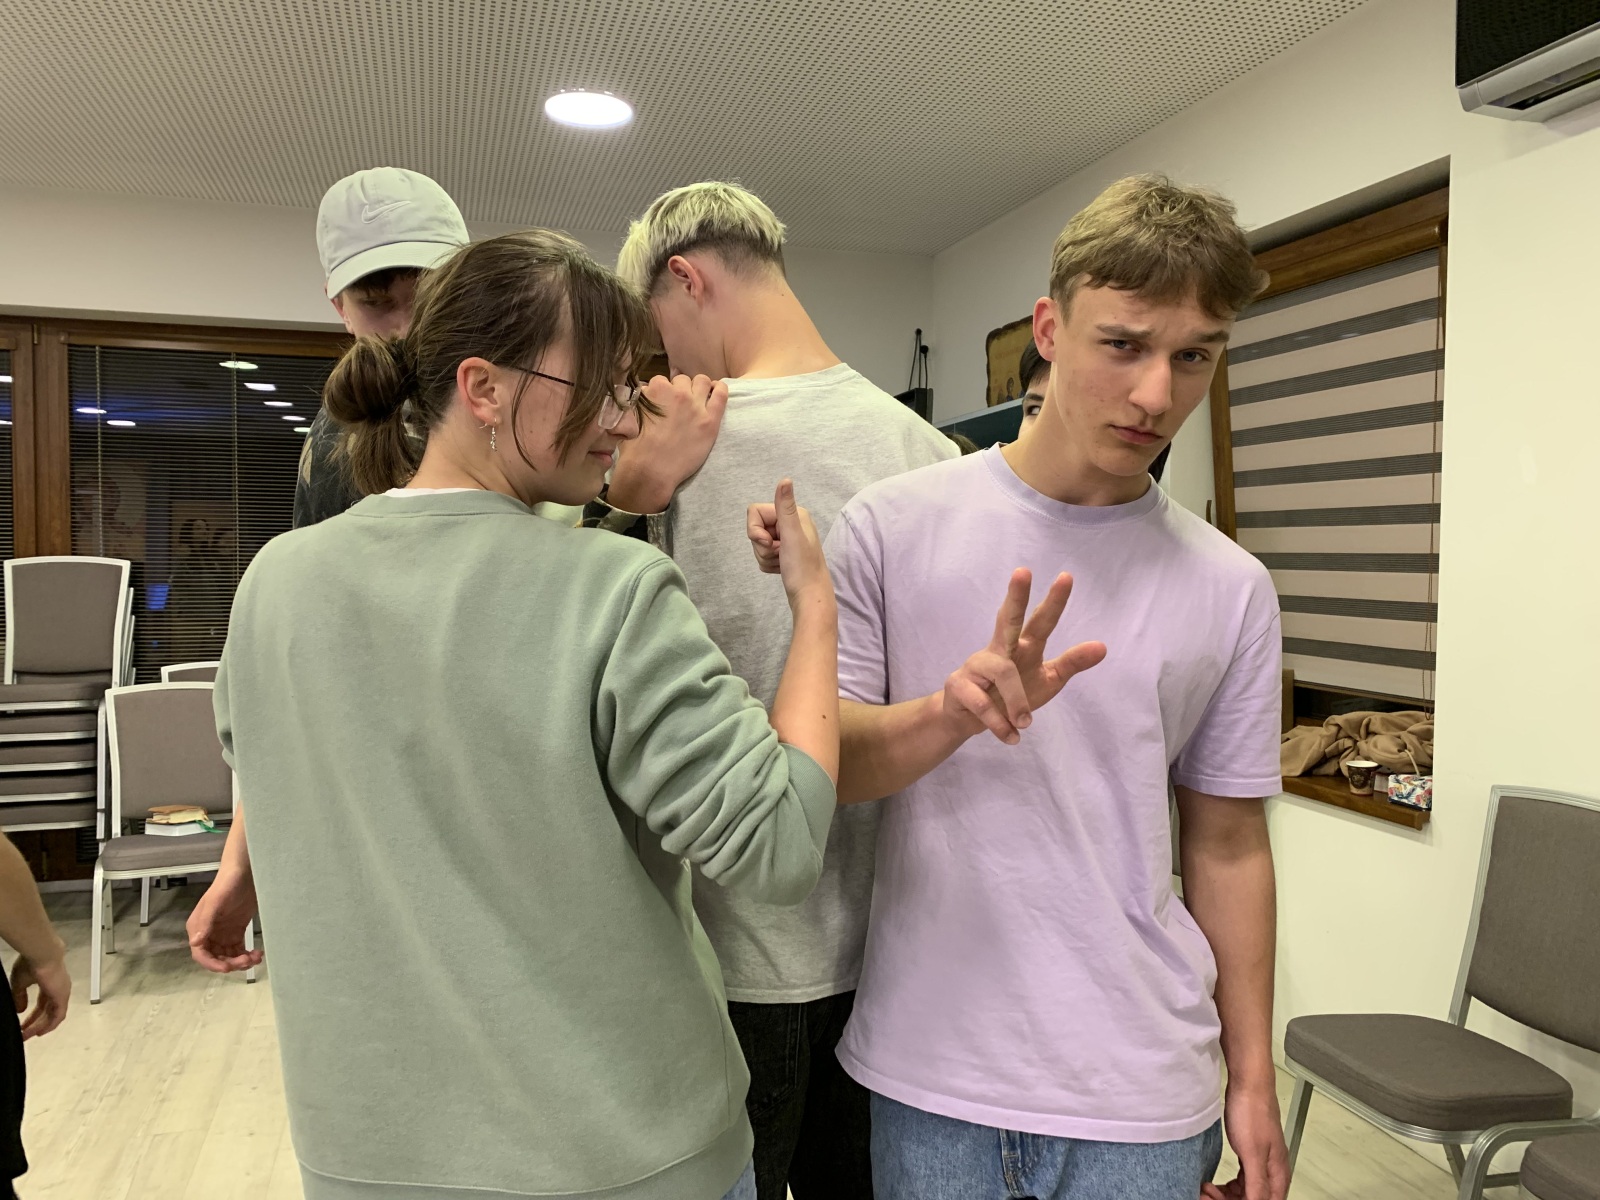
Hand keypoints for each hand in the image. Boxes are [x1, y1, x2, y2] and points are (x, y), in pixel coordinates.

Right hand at [10, 946, 68, 1038]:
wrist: (42, 954)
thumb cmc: (31, 963)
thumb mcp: (20, 983)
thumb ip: (19, 997)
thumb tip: (20, 1011)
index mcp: (48, 983)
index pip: (42, 1003)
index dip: (33, 1016)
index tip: (23, 1025)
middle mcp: (57, 989)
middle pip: (47, 1011)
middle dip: (35, 1024)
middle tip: (24, 1035)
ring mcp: (61, 993)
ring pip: (52, 1015)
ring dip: (40, 1026)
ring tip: (28, 1036)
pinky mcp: (62, 996)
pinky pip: (58, 1015)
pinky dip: (50, 1025)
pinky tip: (41, 1032)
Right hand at [186, 870, 262, 973]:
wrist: (245, 872)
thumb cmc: (227, 884)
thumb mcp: (215, 902)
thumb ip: (205, 922)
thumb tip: (196, 943)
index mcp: (198, 927)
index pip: (200, 953)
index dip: (212, 964)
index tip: (227, 968)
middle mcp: (209, 933)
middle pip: (216, 958)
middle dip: (231, 963)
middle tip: (247, 961)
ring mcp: (223, 933)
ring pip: (229, 956)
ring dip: (241, 961)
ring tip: (255, 957)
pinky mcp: (237, 931)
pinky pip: (239, 950)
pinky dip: (247, 955)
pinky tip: (257, 954)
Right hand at [606, 373, 727, 512]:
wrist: (651, 471)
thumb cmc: (635, 447)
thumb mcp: (629, 416)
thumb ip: (639, 400)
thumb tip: (646, 391)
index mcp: (655, 390)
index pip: (661, 380)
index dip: (662, 391)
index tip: (663, 401)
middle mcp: (677, 393)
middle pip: (682, 380)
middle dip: (680, 389)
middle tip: (679, 405)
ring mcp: (695, 406)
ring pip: (702, 382)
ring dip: (699, 387)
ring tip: (698, 399)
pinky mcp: (710, 420)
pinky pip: (721, 395)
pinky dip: (720, 389)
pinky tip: (716, 392)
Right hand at [746, 480, 830, 610]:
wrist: (809, 597)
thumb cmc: (802, 567)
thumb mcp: (792, 535)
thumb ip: (785, 507)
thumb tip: (785, 479)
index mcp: (793, 514)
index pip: (754, 512)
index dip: (755, 530)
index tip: (770, 542)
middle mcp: (790, 523)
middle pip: (756, 528)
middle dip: (761, 546)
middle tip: (779, 555)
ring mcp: (786, 540)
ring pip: (757, 543)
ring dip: (765, 556)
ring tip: (781, 563)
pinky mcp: (783, 554)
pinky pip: (762, 555)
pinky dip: (767, 564)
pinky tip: (780, 569)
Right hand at [943, 569, 1105, 743]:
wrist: (967, 720)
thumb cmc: (1011, 695)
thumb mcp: (1047, 680)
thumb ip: (1071, 663)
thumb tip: (1103, 646)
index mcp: (1023, 646)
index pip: (1041, 621)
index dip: (1054, 601)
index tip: (1067, 577)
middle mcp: (999, 649)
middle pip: (1007, 619)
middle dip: (1016, 597)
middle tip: (1023, 571)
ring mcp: (976, 664)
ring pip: (1003, 672)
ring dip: (1017, 702)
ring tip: (1024, 723)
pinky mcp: (959, 685)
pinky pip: (984, 704)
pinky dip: (1000, 723)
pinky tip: (1010, 735)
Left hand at [1202, 1082, 1288, 1199]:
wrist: (1248, 1083)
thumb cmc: (1252, 1111)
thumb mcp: (1252, 1152)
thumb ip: (1257, 1182)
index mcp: (1278, 1174)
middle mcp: (1273, 1171)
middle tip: (1207, 1195)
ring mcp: (1261, 1162)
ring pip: (1246, 1192)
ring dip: (1226, 1196)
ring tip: (1207, 1189)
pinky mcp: (1250, 1153)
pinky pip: (1242, 1180)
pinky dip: (1228, 1186)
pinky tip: (1216, 1184)